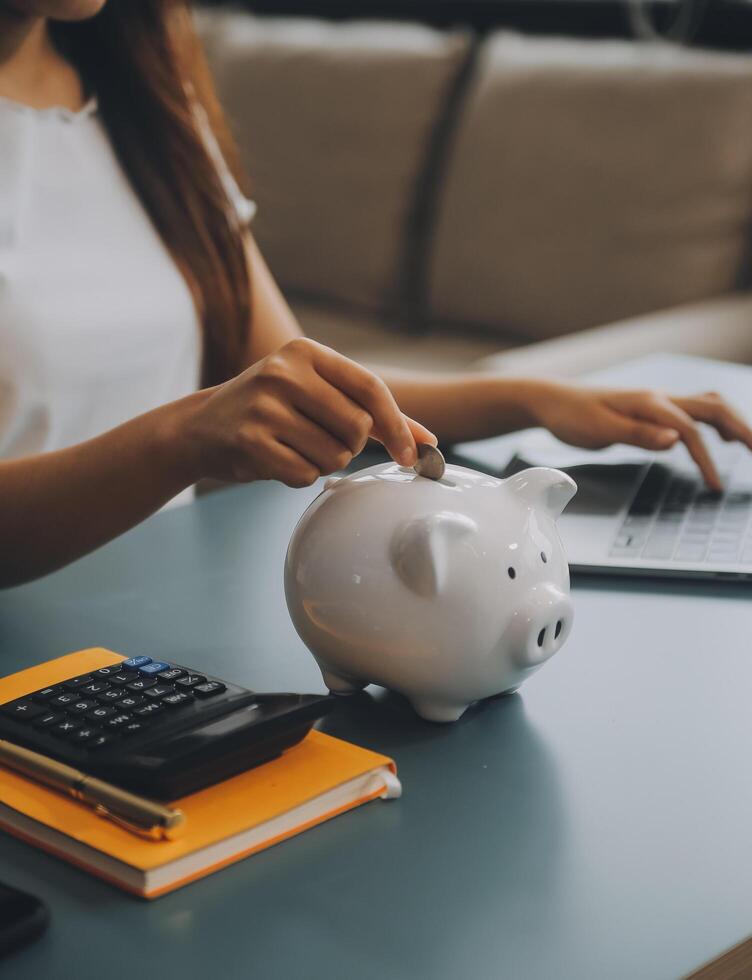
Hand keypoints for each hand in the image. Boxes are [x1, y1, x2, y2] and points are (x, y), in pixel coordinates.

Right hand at [181, 338, 435, 486]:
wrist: (201, 427)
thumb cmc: (272, 410)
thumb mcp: (316, 394)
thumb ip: (371, 412)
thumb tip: (426, 440)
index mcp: (305, 352)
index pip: (371, 388)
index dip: (398, 425)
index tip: (413, 456)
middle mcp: (284, 372)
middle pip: (358, 427)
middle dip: (351, 446)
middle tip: (322, 439)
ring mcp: (264, 407)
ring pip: (334, 456)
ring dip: (324, 462)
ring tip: (294, 446)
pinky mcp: (250, 442)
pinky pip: (305, 474)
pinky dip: (300, 476)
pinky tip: (276, 459)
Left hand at [532, 383, 751, 490]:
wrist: (551, 400)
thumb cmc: (571, 416)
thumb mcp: (599, 430)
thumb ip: (637, 435)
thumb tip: (675, 441)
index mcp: (649, 403)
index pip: (689, 430)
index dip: (706, 459)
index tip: (716, 487)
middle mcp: (658, 398)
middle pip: (713, 408)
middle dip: (742, 430)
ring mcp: (657, 402)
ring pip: (707, 407)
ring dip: (732, 423)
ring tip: (751, 446)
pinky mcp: (651, 410)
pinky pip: (692, 413)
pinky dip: (713, 424)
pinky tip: (720, 439)